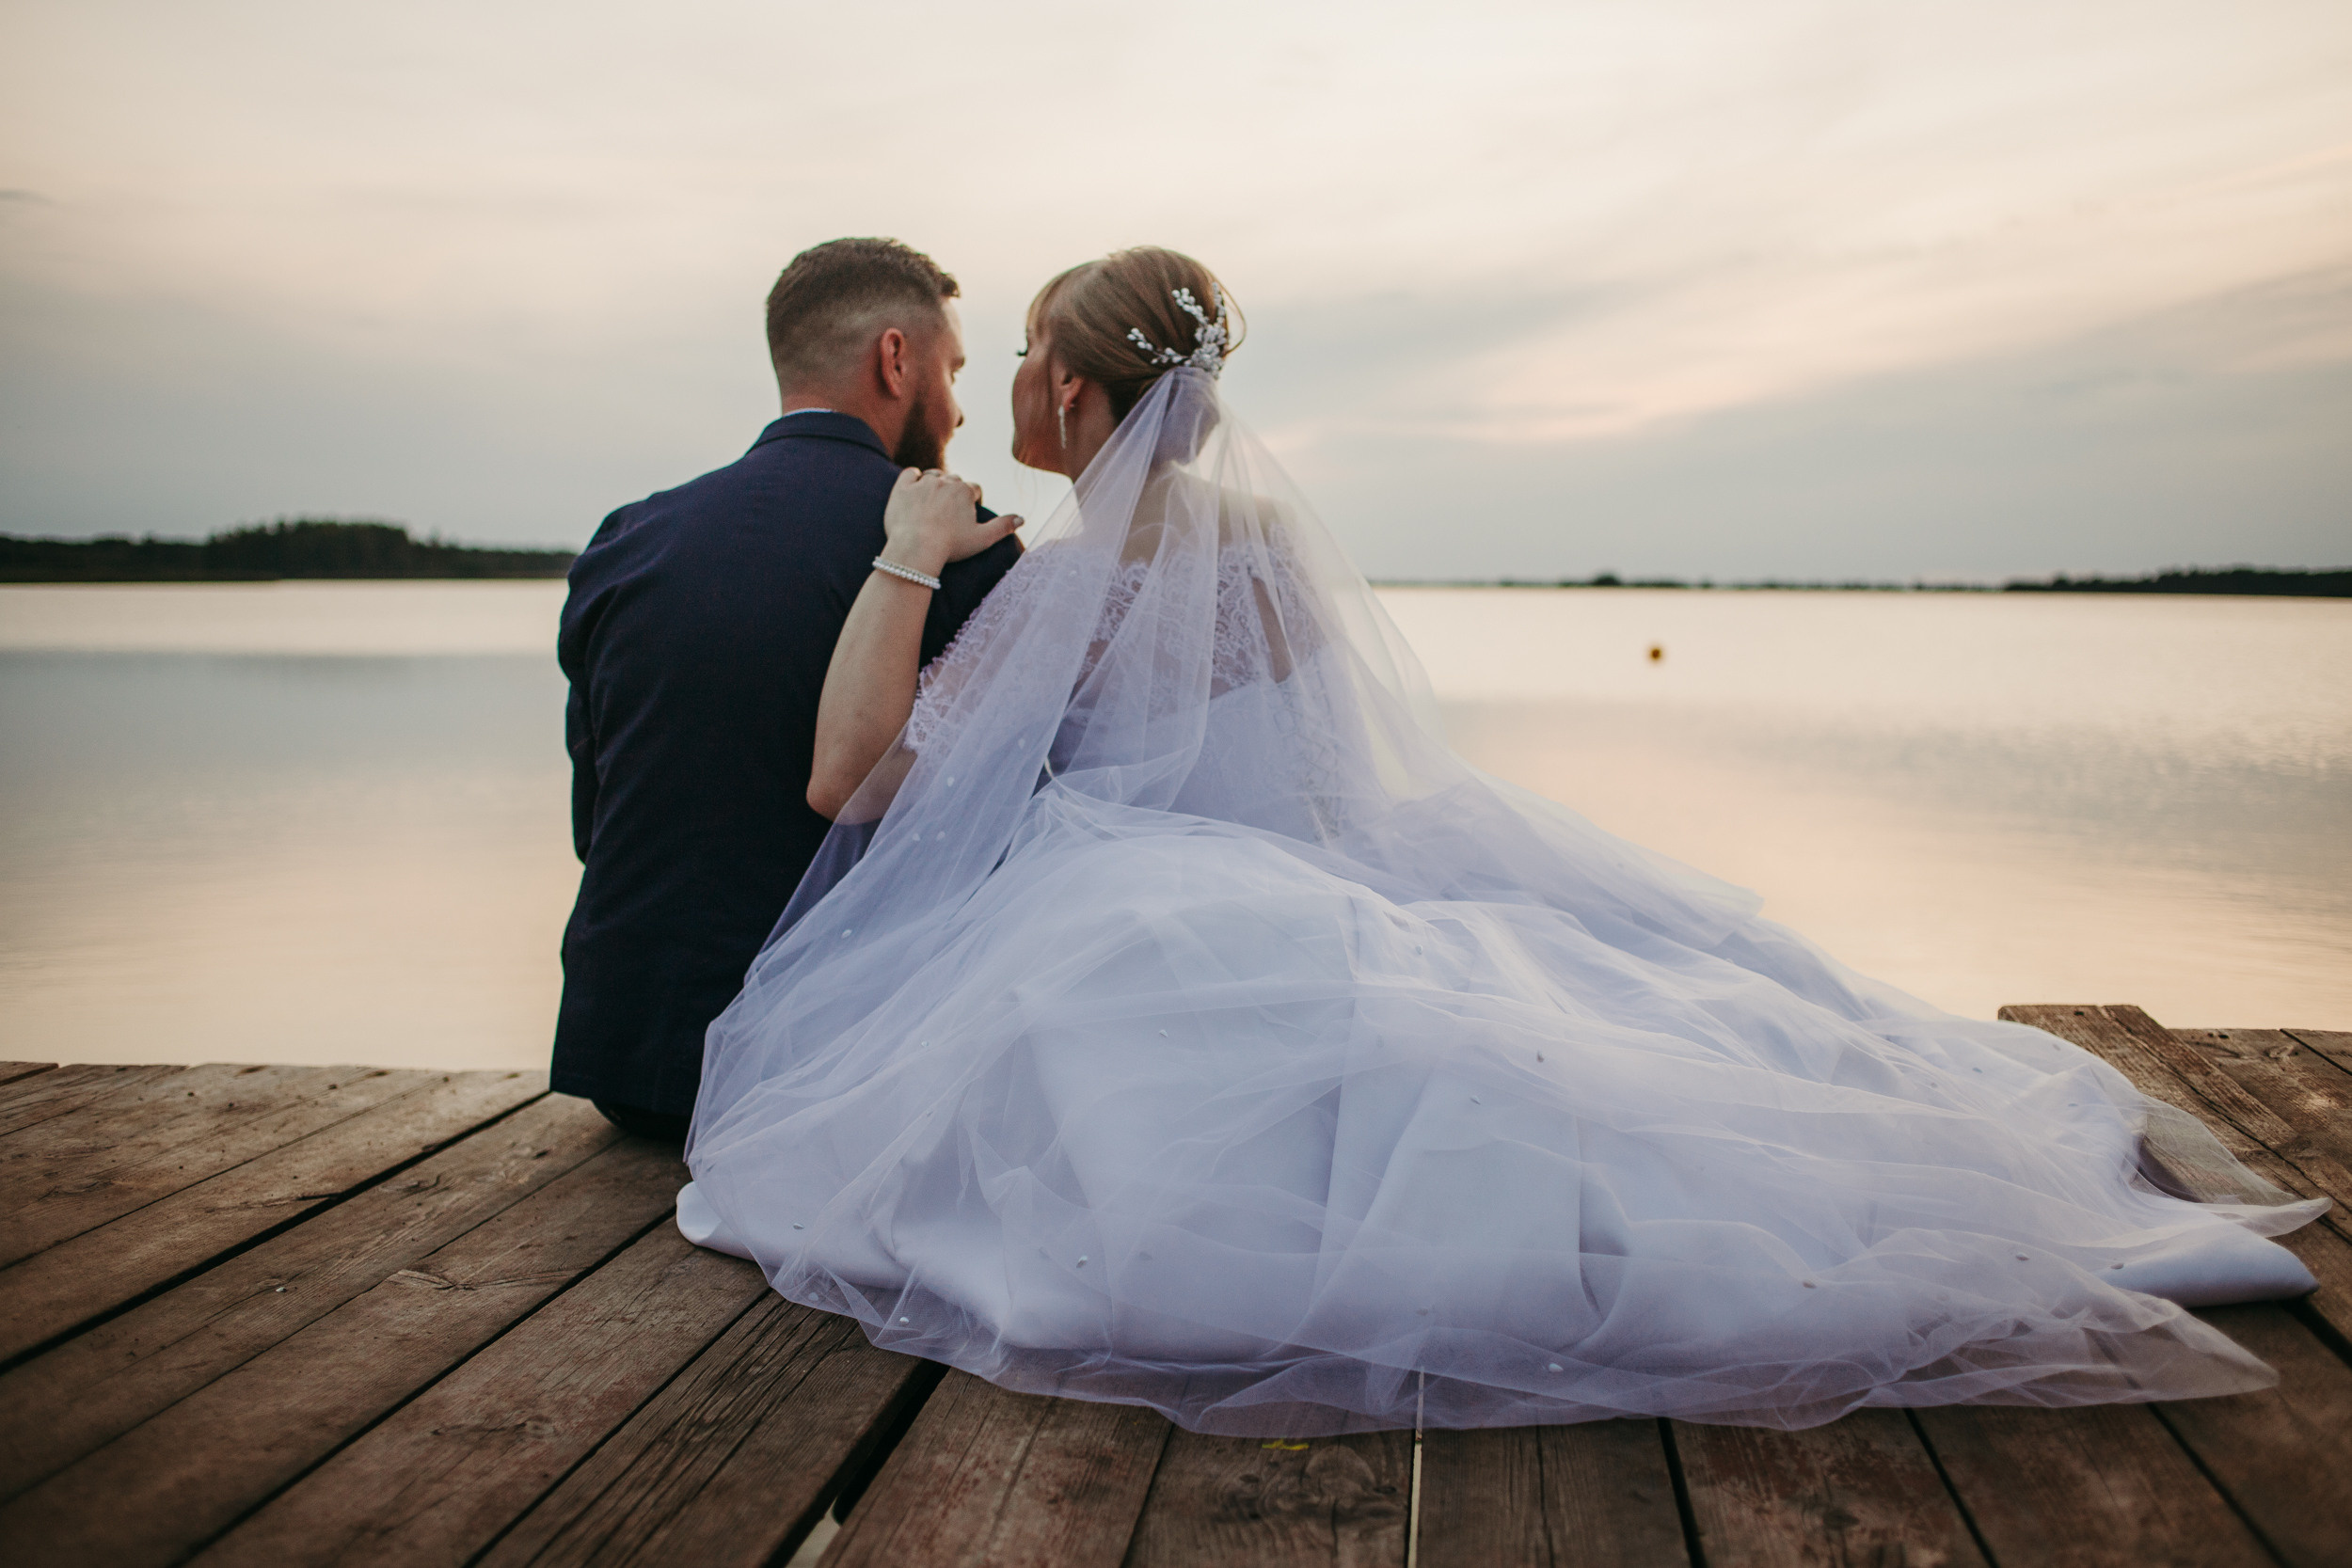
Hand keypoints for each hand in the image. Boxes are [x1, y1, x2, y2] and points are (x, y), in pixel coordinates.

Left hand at [881, 468, 1021, 576]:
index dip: (973, 501)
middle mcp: (945, 481)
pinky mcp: (902, 488)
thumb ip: (1003, 527)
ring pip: (933, 475)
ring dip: (935, 484)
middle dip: (954, 492)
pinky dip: (913, 478)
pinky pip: (910, 474)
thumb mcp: (982, 539)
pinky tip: (914, 488)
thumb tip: (1022, 519)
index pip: (974, 489)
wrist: (915, 548)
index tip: (967, 515)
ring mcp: (922, 483)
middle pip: (954, 480)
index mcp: (965, 491)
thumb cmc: (950, 546)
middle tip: (949, 512)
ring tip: (932, 501)